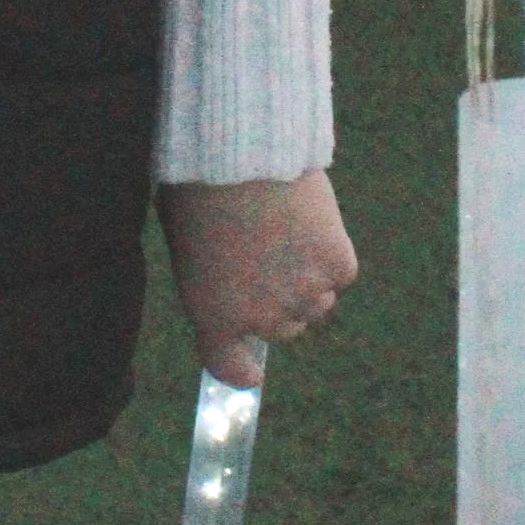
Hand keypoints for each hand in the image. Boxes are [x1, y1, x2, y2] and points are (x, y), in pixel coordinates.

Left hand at [157, 169, 356, 390]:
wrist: (241, 151)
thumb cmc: (199, 185)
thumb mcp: (184, 243)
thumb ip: (210, 277)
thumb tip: (230, 284)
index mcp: (213, 315)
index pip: (228, 365)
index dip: (240, 371)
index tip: (250, 373)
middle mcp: (263, 318)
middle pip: (285, 328)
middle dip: (279, 300)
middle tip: (268, 257)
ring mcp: (305, 295)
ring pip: (318, 301)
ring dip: (308, 277)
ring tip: (288, 229)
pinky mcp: (339, 267)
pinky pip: (340, 271)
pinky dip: (331, 250)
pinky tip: (311, 218)